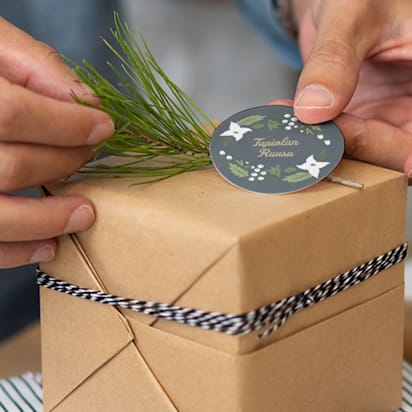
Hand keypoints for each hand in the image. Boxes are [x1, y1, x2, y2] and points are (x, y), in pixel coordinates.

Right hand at [0, 18, 113, 267]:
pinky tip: (49, 244)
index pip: (15, 114)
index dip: (69, 124)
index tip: (103, 127)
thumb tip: (87, 100)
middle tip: (88, 155)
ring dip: (49, 220)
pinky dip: (17, 251)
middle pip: (12, 166)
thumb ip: (36, 65)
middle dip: (64, 163)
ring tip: (85, 212)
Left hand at [277, 0, 411, 176]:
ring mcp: (385, 115)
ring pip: (362, 148)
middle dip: (353, 145)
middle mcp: (411, 104)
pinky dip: (311, 134)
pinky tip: (284, 120)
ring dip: (323, 143)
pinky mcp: (358, 119)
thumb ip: (334, 58)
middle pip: (396, 146)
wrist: (343, 2)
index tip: (408, 168)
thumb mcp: (351, 13)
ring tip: (286, 126)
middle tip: (309, 134)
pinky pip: (336, 138)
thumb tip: (313, 109)